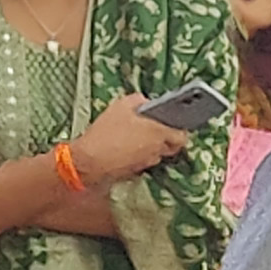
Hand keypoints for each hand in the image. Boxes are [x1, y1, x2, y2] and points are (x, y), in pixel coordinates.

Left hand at [67, 92, 190, 184]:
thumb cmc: (121, 144)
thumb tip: (183, 137)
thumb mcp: (155, 135)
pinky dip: (137, 162)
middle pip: (156, 129)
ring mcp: (118, 133)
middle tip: (158, 150)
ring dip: (149, 155)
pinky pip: (134, 156)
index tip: (174, 135)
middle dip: (160, 142)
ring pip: (146, 145)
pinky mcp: (113, 150)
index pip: (163, 108)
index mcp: (133, 102)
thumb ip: (174, 133)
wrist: (87, 167)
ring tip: (143, 159)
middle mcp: (125, 114)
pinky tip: (133, 166)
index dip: (171, 123)